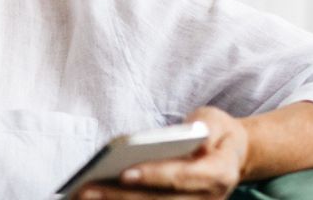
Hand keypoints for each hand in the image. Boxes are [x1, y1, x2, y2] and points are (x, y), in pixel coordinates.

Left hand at [73, 106, 248, 199]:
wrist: (229, 155)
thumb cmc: (215, 133)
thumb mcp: (215, 120)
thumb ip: (206, 127)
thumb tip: (195, 136)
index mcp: (220, 173)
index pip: (184, 177)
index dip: (155, 175)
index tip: (124, 172)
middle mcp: (209, 199)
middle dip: (122, 196)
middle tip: (88, 190)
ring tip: (83, 196)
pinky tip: (96, 199)